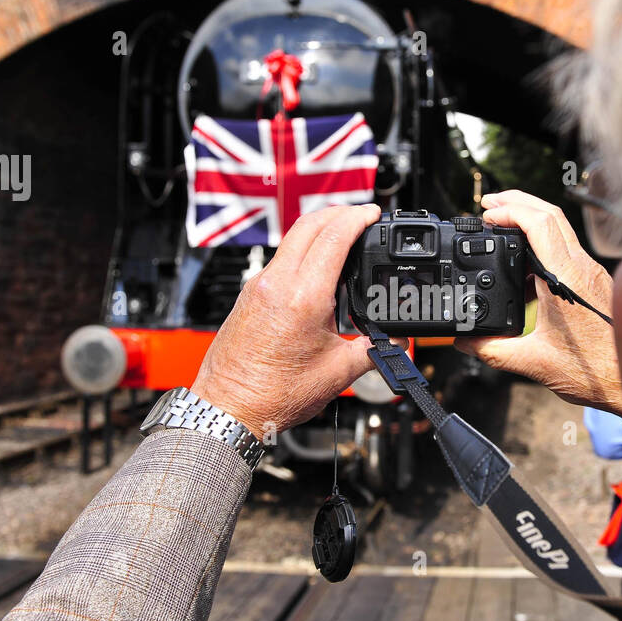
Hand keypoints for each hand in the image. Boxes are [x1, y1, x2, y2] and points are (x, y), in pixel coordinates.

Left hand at [191, 204, 383, 438]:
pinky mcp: (250, 294)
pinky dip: (303, 250)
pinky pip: (281, 259)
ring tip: (343, 238)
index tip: (373, 213)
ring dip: (319, 229)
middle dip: (339, 212)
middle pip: (309, 223)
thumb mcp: (338, 373)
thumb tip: (393, 342)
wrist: (228, 408)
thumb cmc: (273, 395)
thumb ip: (372, 350)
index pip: (334, 236)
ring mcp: (259, 285)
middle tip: (362, 216)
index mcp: (303, 297)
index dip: (358, 218)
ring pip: (292, 239)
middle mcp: (277, 283)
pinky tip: (318, 269)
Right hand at [454, 190, 621, 417]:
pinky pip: (567, 251)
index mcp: (566, 280)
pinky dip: (543, 247)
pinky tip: (525, 271)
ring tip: (503, 233)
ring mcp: (592, 273)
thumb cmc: (594, 373)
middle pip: (550, 214)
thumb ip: (493, 350)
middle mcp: (583, 269)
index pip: (540, 223)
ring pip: (560, 230)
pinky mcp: (596, 282)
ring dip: (531, 223)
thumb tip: (466, 342)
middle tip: (490, 205)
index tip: (488, 215)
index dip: (510, 211)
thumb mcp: (532, 362)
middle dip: (517, 202)